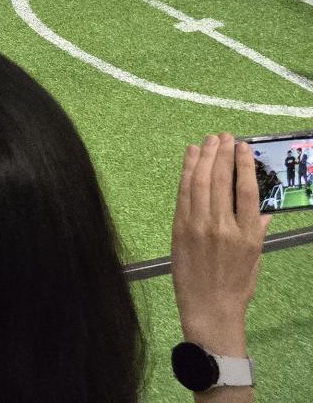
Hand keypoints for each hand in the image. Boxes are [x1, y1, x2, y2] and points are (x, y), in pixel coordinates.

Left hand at [172, 132, 268, 356]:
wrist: (209, 308)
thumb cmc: (236, 285)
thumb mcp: (255, 258)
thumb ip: (258, 229)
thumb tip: (265, 207)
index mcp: (248, 235)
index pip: (248, 192)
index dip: (244, 165)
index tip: (243, 146)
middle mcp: (223, 227)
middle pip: (221, 180)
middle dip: (222, 154)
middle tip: (223, 136)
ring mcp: (198, 226)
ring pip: (199, 182)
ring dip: (203, 156)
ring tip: (208, 140)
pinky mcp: (179, 227)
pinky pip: (183, 193)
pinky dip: (186, 171)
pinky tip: (190, 156)